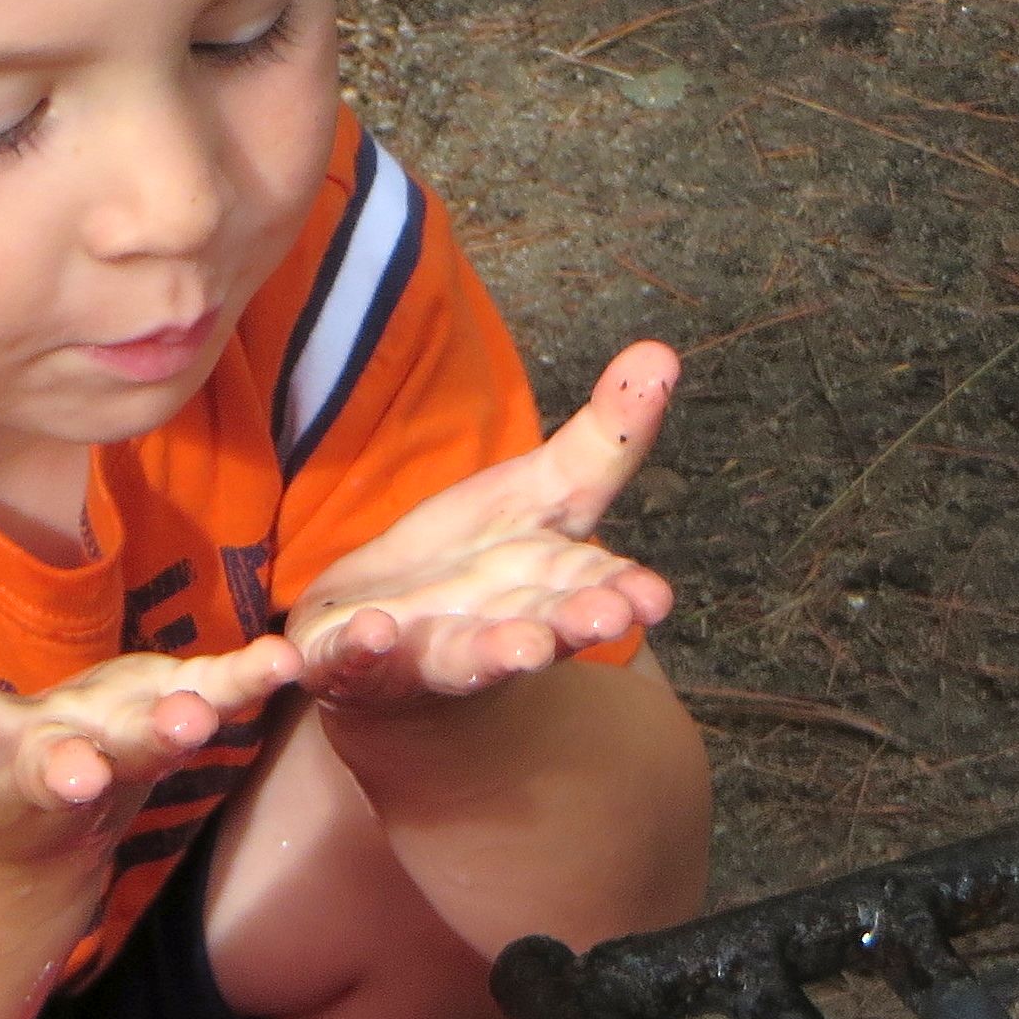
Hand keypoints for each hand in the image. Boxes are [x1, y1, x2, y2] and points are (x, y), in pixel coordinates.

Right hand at [0, 559, 300, 909]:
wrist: (7, 857)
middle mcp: (32, 773)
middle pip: (43, 775)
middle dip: (55, 774)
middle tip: (67, 776)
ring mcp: (108, 760)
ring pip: (143, 751)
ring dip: (174, 734)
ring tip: (204, 718)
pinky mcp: (160, 728)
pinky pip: (216, 702)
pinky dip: (254, 684)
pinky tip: (296, 658)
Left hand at [289, 341, 677, 709]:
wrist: (386, 646)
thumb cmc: (475, 564)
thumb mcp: (538, 491)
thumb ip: (601, 439)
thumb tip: (662, 352)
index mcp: (549, 590)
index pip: (593, 587)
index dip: (623, 593)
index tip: (652, 596)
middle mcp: (498, 631)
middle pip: (540, 628)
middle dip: (570, 624)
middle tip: (607, 618)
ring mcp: (426, 653)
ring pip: (464, 658)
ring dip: (492, 654)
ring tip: (520, 649)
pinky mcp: (356, 666)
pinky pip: (356, 662)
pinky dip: (362, 652)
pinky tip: (370, 631)